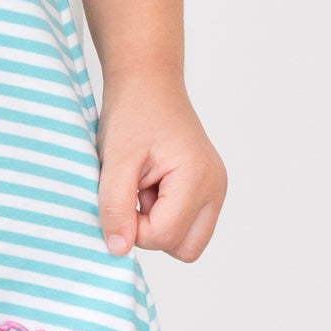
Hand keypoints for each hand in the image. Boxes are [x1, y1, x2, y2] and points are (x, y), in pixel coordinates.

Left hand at [95, 69, 226, 262]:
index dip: (133, 226)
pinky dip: (165, 212)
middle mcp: (216, 188)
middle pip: (185, 249)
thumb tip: (118, 250)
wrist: (147, 80)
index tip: (120, 193)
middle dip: (152, 230)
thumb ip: (115, 205)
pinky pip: (186, 222)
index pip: (165, 237)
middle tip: (134, 191)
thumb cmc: (133, 112)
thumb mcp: (115, 159)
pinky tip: (152, 183)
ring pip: (186, 240)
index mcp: (199, 179)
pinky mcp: (207, 188)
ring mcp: (215, 189)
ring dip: (158, 222)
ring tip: (144, 185)